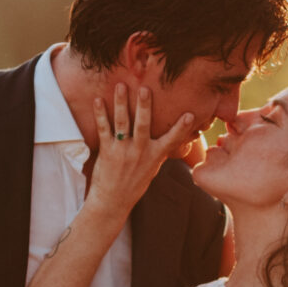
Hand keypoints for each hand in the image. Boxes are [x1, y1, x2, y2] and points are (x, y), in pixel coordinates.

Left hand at [86, 85, 198, 214]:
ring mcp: (123, 151)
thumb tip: (175, 138)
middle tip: (145, 88)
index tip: (190, 115)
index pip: (172, 139)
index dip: (181, 127)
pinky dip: (100, 114)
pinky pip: (103, 129)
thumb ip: (160, 150)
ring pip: (122, 123)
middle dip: (144, 105)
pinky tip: (97, 100)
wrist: (113, 201)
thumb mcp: (152, 168)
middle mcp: (140, 151)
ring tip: (120, 86)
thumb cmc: (135, 183)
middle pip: (143, 124)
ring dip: (121, 103)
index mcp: (154, 156)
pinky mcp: (107, 151)